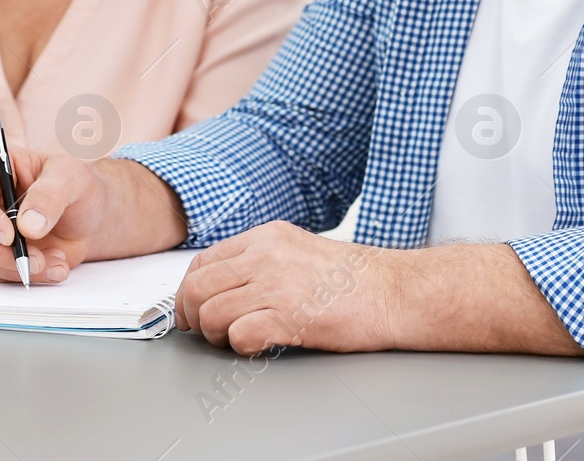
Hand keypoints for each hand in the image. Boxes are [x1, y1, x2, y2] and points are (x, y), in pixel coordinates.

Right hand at [0, 149, 116, 284]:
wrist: (91, 218)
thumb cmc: (78, 188)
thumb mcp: (72, 178)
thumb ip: (50, 195)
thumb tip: (27, 225)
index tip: (9, 235)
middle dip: (1, 252)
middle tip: (36, 259)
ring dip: (17, 267)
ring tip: (56, 260)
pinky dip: (27, 275)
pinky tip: (55, 267)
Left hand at [174, 221, 393, 354]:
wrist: (394, 292)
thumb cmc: (354, 278)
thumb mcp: (298, 250)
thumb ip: (260, 260)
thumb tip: (223, 284)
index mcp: (267, 237)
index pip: (203, 260)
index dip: (189, 289)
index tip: (191, 308)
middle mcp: (267, 255)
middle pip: (198, 285)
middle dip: (192, 314)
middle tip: (204, 330)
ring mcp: (277, 284)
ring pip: (211, 312)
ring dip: (216, 334)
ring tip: (234, 339)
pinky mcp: (290, 316)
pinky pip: (239, 335)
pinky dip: (241, 347)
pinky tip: (258, 345)